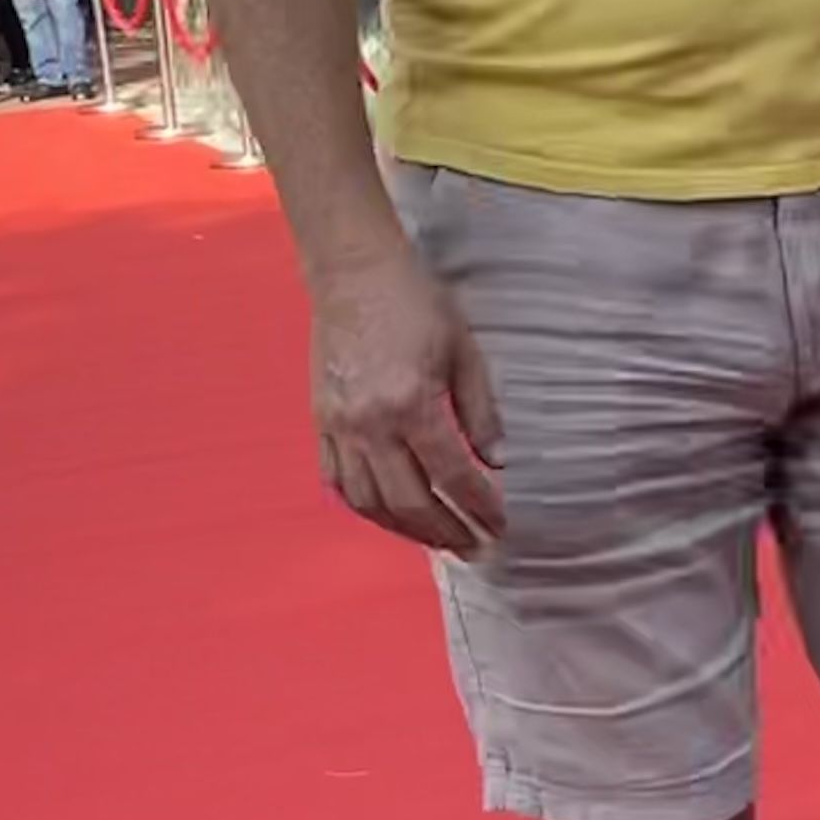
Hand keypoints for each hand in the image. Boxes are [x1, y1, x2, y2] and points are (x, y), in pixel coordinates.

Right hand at [310, 244, 505, 554]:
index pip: (452, 474)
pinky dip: (364, 506)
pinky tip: (388, 514)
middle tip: (473, 547)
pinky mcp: (319, 422)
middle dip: (445, 531)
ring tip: (436, 539)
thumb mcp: (464, 350)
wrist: (353, 272)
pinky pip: (337, 480)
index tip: (500, 525)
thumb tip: (497, 460)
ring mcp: (339, 427)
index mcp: (411, 404)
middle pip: (409, 501)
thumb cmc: (416, 302)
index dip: (479, 506)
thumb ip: (480, 410)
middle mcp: (370, 424)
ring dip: (405, 529)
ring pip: (369, 501)